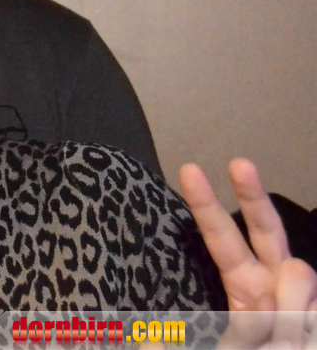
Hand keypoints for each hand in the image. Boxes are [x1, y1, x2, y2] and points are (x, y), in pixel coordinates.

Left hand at [179, 159, 316, 347]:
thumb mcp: (235, 346)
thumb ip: (235, 330)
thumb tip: (254, 305)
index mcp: (244, 282)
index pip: (222, 237)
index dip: (206, 205)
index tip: (189, 169)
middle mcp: (278, 278)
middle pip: (266, 228)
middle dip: (252, 194)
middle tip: (238, 163)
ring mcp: (309, 290)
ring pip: (297, 274)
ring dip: (288, 315)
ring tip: (282, 343)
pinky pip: (315, 309)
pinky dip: (304, 336)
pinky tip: (304, 341)